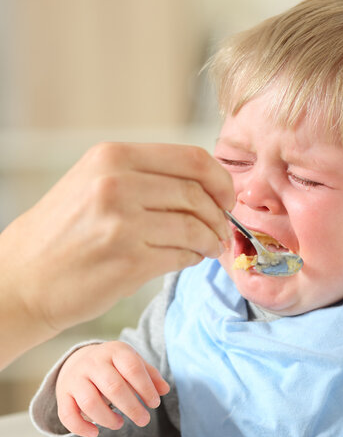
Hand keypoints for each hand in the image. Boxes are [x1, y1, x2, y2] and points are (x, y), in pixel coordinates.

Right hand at [0, 142, 233, 340]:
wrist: (21, 279)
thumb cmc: (63, 232)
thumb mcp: (94, 183)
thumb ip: (146, 177)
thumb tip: (205, 186)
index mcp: (113, 157)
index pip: (191, 158)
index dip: (220, 179)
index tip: (227, 197)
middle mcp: (116, 183)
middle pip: (197, 193)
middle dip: (220, 214)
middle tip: (223, 228)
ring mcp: (122, 223)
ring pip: (195, 225)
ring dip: (212, 239)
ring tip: (211, 247)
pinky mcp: (128, 260)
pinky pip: (182, 254)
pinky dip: (195, 257)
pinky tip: (191, 258)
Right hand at [56, 341, 169, 436]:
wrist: (79, 360)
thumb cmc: (113, 364)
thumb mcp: (133, 362)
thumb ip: (150, 375)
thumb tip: (164, 390)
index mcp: (115, 351)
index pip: (133, 368)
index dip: (146, 388)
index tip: (154, 403)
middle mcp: (93, 362)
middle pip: (113, 387)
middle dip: (131, 407)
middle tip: (144, 420)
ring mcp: (76, 378)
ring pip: (90, 402)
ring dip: (108, 418)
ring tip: (120, 424)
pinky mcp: (63, 395)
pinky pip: (68, 415)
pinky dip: (81, 428)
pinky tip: (95, 433)